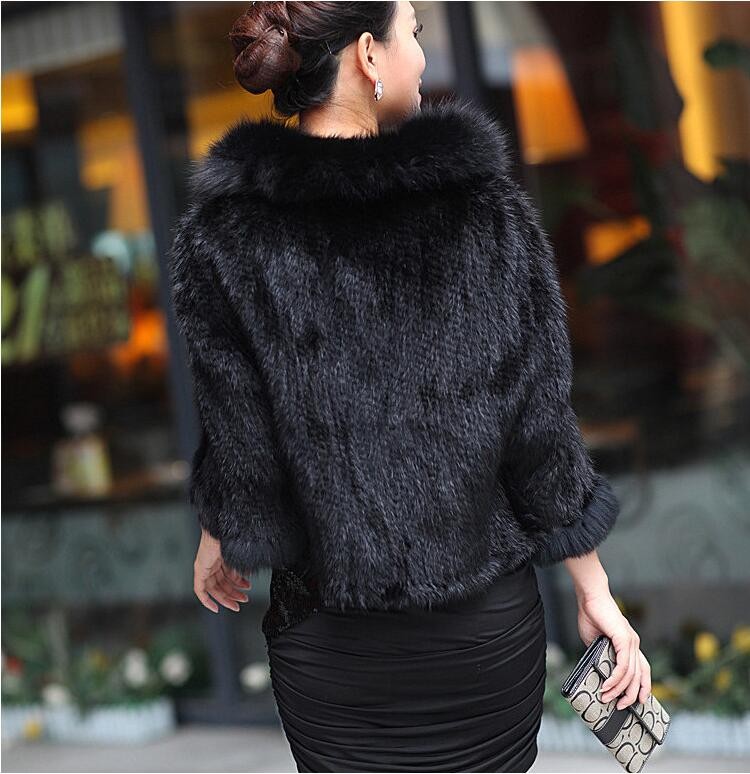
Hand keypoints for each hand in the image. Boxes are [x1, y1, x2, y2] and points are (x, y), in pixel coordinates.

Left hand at [194, 529, 251, 612]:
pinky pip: (200, 590)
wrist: (222, 529)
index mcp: (222, 557)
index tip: (243, 592)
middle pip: (222, 583)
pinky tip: (214, 607)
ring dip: (227, 597)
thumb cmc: (231, 537)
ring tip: (239, 602)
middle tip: (243, 600)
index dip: (236, 585)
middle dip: (234, 593)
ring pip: (214, 588)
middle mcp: (212, 563)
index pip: (228, 575)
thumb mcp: (239, 555)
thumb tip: (250, 575)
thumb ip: (243, 566)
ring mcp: (205, 567)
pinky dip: (206, 600)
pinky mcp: (199, 570)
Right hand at [576, 585, 651, 708]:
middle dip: (631, 695)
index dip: (643, 686)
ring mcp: (631, 641)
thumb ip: (601, 655)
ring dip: (619, 689)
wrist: (590, 597)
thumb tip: (600, 673)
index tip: (638, 701)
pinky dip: (615, 679)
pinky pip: (623, 666)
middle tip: (620, 706)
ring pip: (631, 674)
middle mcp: (634, 643)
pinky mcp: (624, 639)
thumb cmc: (591, 615)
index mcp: (630, 643)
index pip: (642, 669)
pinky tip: (608, 685)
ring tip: (607, 698)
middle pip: (640, 676)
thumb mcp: (596, 641)